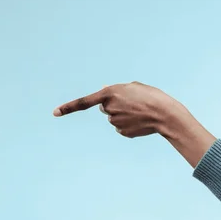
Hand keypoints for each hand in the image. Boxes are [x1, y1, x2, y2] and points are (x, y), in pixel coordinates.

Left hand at [53, 81, 186, 137]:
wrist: (165, 114)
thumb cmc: (151, 96)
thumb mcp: (133, 87)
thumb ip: (116, 90)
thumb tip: (104, 93)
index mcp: (110, 94)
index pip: (84, 102)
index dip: (68, 108)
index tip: (54, 113)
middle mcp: (109, 109)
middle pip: (105, 107)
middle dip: (114, 105)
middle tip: (133, 103)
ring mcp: (115, 122)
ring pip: (113, 118)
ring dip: (123, 114)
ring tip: (140, 111)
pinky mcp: (123, 132)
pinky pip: (121, 127)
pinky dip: (129, 124)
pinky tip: (141, 122)